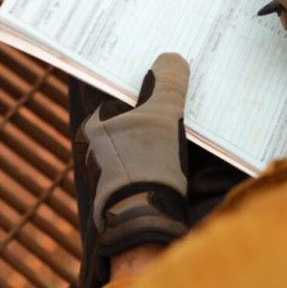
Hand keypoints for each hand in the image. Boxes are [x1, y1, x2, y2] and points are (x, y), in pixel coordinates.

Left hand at [74, 52, 189, 287]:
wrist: (148, 229)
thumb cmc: (147, 167)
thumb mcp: (162, 117)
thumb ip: (167, 85)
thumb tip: (170, 59)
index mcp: (94, 126)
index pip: (117, 93)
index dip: (140, 80)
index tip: (161, 67)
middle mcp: (96, 149)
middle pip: (130, 116)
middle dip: (152, 103)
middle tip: (182, 84)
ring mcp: (114, 173)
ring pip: (141, 139)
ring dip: (161, 129)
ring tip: (192, 113)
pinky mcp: (133, 191)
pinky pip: (150, 160)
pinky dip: (166, 151)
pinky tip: (189, 147)